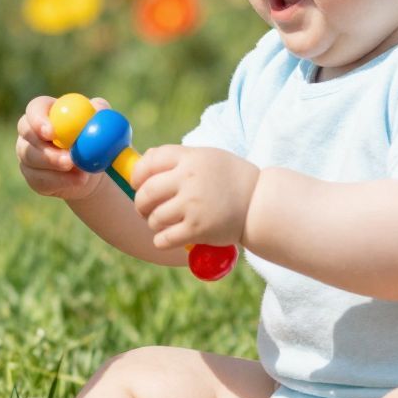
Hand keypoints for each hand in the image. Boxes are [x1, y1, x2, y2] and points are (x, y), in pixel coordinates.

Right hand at [16, 94, 106, 199]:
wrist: (92, 168)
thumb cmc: (96, 138)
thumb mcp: (103, 122)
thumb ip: (100, 111)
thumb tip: (97, 109)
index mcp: (47, 111)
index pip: (35, 108)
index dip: (39, 119)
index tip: (52, 133)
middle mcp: (31, 130)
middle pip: (27, 133)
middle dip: (46, 148)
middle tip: (69, 159)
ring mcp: (27, 153)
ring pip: (32, 159)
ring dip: (58, 168)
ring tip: (83, 173)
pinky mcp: (31, 175)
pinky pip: (40, 180)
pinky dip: (62, 182)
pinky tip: (78, 180)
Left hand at [131, 144, 260, 250]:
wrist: (260, 203)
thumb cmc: (232, 179)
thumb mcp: (207, 157)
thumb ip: (178, 158)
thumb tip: (143, 162)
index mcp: (190, 158)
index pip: (149, 162)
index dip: (137, 175)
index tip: (137, 184)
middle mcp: (189, 179)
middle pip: (146, 192)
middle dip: (140, 204)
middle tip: (145, 210)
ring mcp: (193, 205)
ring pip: (154, 218)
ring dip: (153, 223)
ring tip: (162, 224)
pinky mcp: (197, 229)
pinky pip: (164, 239)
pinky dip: (161, 241)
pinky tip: (166, 239)